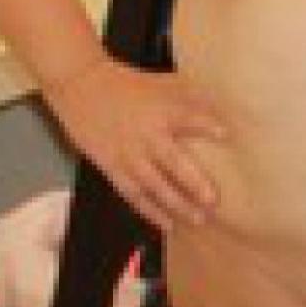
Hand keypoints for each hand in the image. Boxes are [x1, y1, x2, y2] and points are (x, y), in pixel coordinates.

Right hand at [41, 55, 230, 234]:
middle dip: (193, 182)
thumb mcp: (161, 82)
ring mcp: (128, 154)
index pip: (187, 117)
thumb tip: (224, 105)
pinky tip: (168, 224)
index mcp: (160, 110)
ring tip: (198, 219)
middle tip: (213, 200)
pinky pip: (133, 194)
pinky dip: (150, 211)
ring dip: (176, 204)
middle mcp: (146, 135)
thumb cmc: (128, 84)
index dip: (205, 125)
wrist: (80, 86)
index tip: (225, 134)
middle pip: (172, 161)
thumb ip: (191, 95)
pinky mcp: (111, 167)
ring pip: (154, 185)